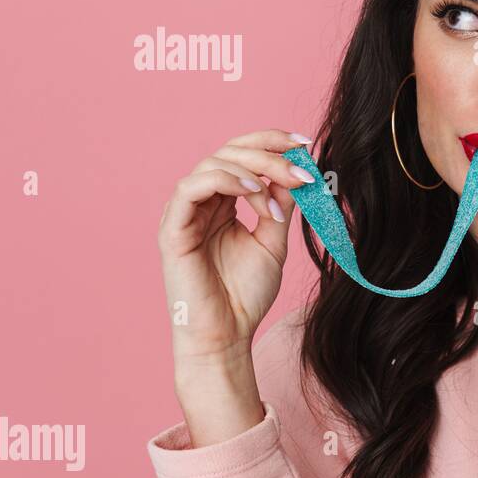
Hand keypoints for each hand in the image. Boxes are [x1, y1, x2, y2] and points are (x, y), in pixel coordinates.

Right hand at [157, 129, 314, 366]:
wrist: (227, 335)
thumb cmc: (245, 295)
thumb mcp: (273, 242)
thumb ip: (280, 206)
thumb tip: (296, 172)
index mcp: (223, 202)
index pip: (242, 155)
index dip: (271, 142)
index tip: (305, 143)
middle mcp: (201, 202)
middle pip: (229, 152)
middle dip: (270, 154)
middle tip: (303, 170)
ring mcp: (184, 213)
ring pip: (212, 163)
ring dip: (254, 169)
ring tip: (282, 189)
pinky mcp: (172, 229)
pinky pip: (191, 187)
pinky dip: (227, 182)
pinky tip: (256, 194)